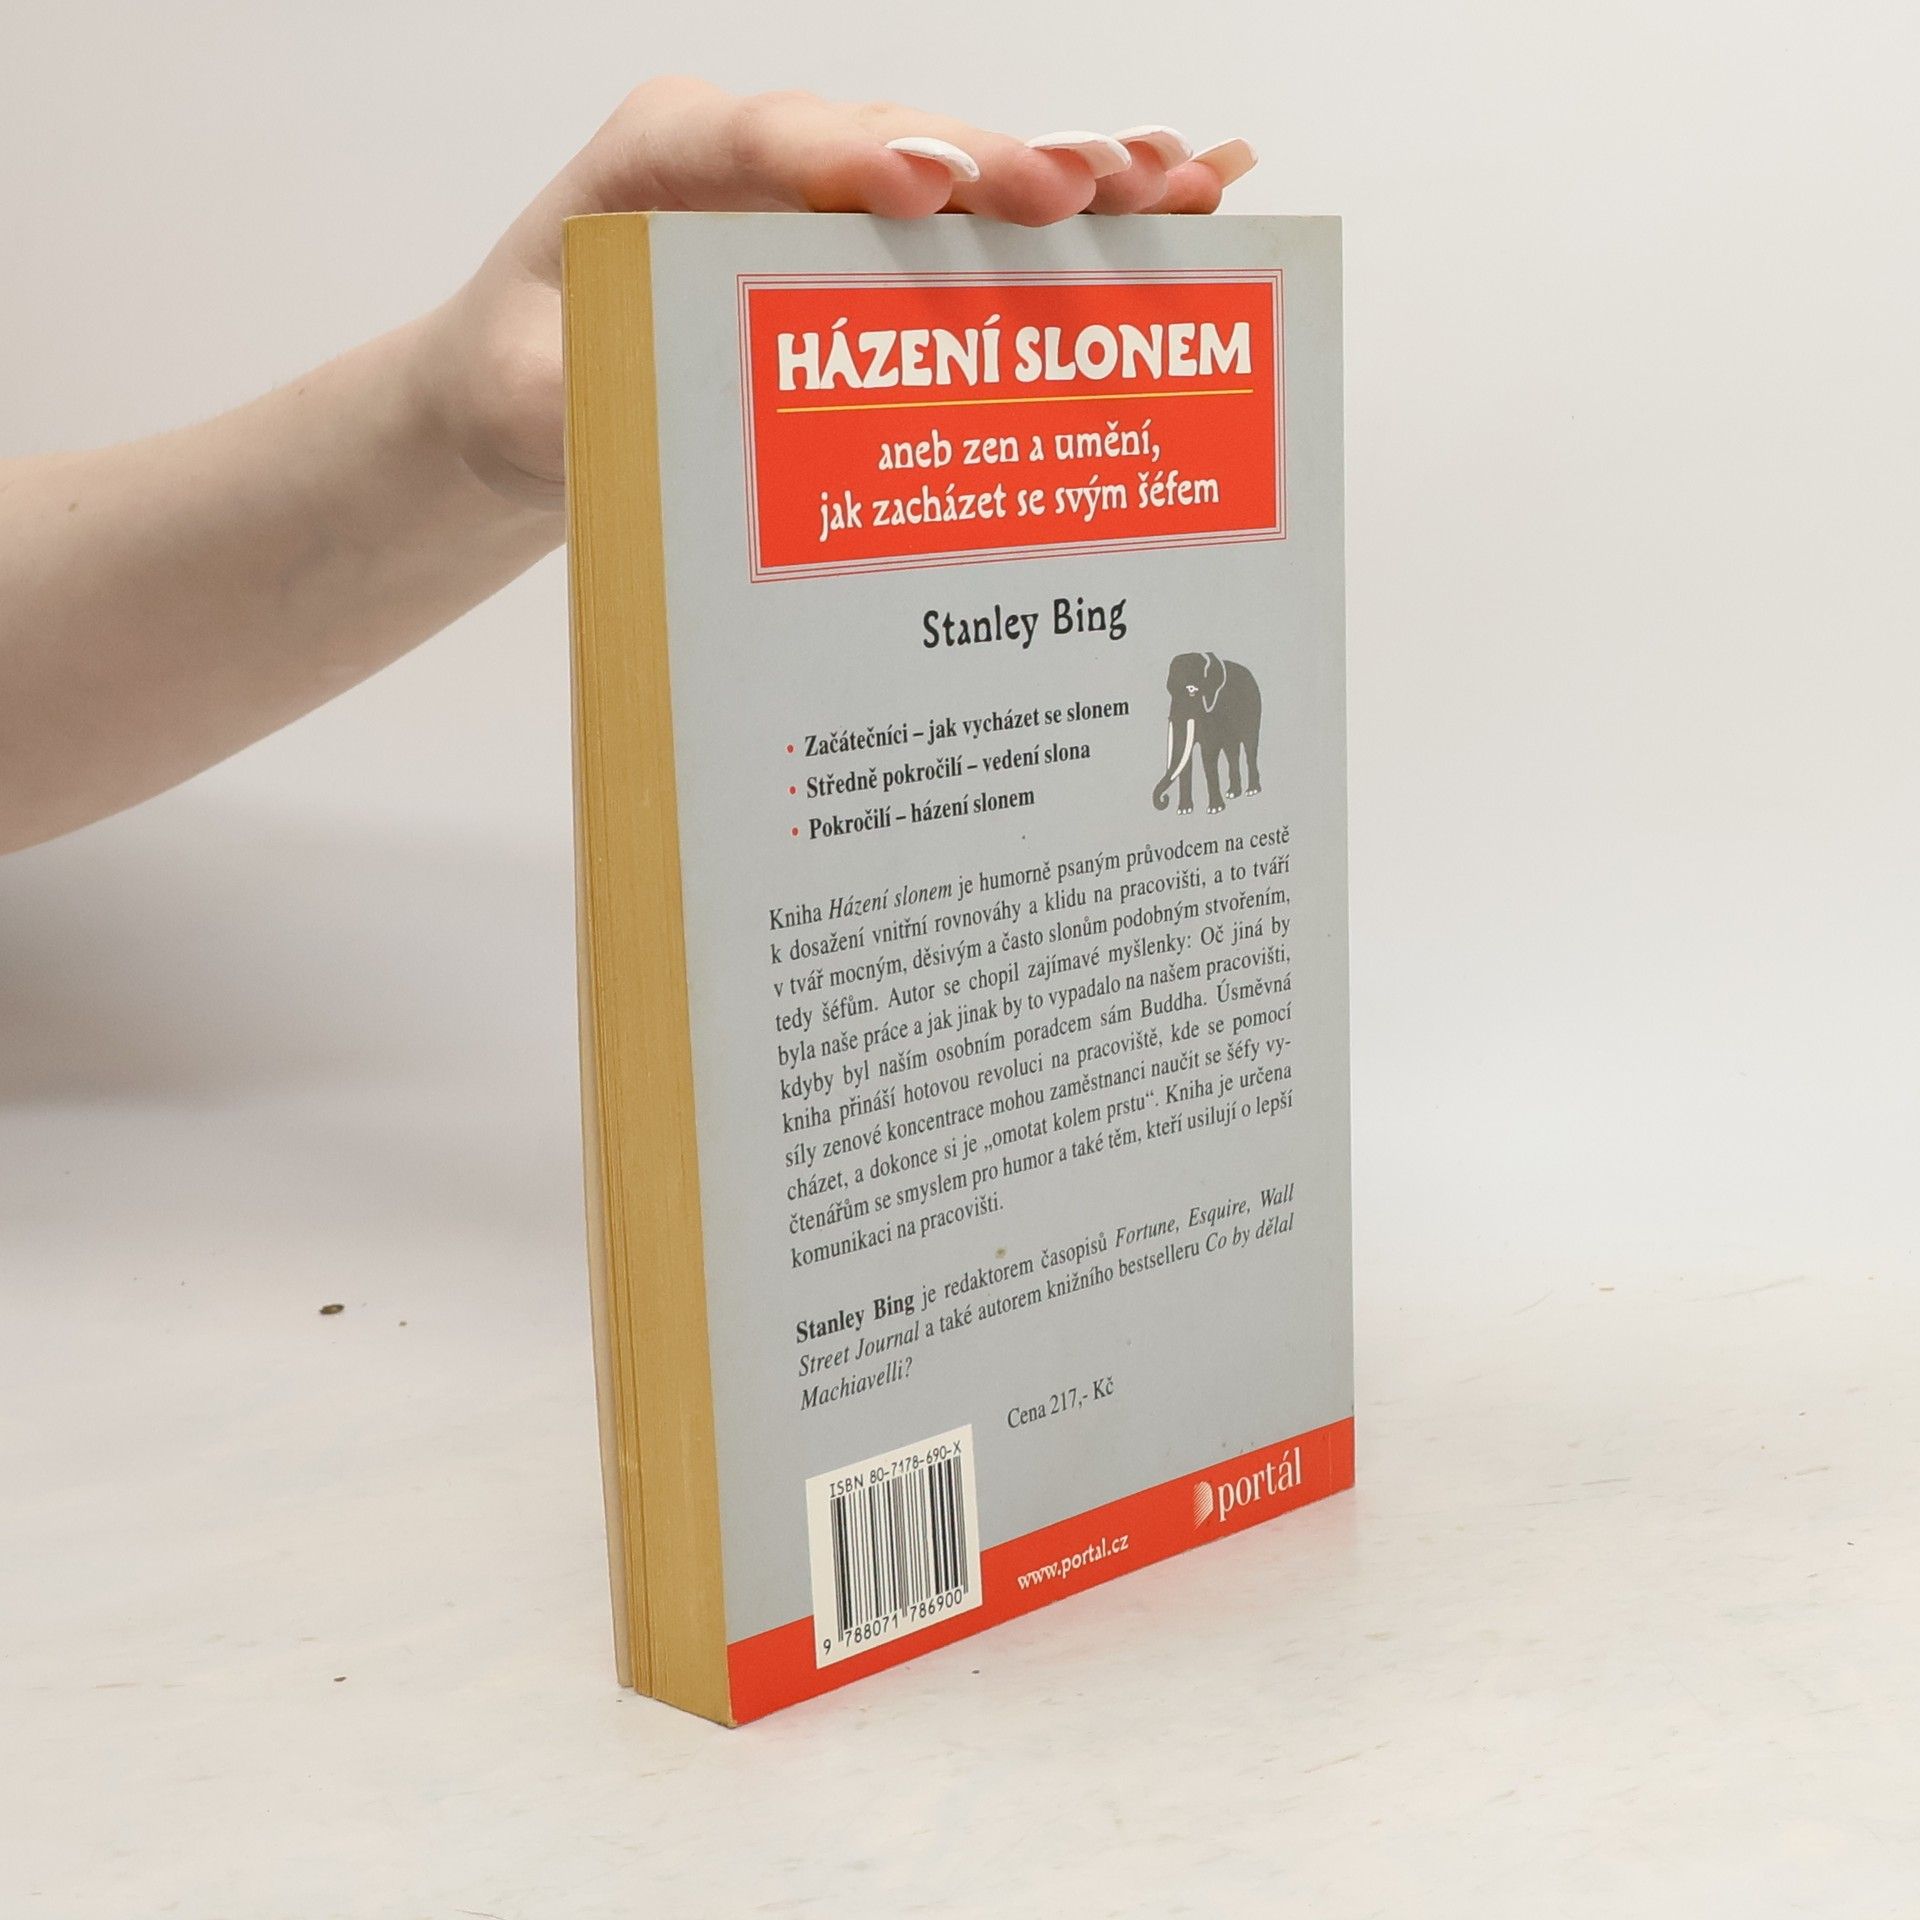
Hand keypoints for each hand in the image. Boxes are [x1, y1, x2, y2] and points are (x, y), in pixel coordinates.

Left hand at [421, 78, 1258, 504]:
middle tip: (1091, 187)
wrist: (528, 389)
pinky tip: (1178, 202)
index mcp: (665, 157)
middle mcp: (764, 157)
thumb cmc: (527, 380)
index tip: (928, 183)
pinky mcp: (872, 247)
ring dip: (1071, 182)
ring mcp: (829, 195)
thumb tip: (682, 420)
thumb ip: (591, 395)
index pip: (767, 140)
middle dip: (1000, 167)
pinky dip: (1074, 216)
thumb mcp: (526, 399)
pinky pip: (979, 225)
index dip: (855, 156)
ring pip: (962, 176)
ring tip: (1178, 182)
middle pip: (899, 142)